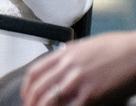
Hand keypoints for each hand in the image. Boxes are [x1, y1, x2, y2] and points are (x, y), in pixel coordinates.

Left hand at [21, 32, 135, 105]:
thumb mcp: (87, 45)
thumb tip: (61, 58)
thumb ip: (71, 54)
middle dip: (32, 102)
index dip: (27, 87)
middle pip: (39, 88)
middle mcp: (68, 67)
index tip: (27, 95)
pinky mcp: (92, 94)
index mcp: (65, 54)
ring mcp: (79, 81)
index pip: (35, 72)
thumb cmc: (118, 48)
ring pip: (50, 100)